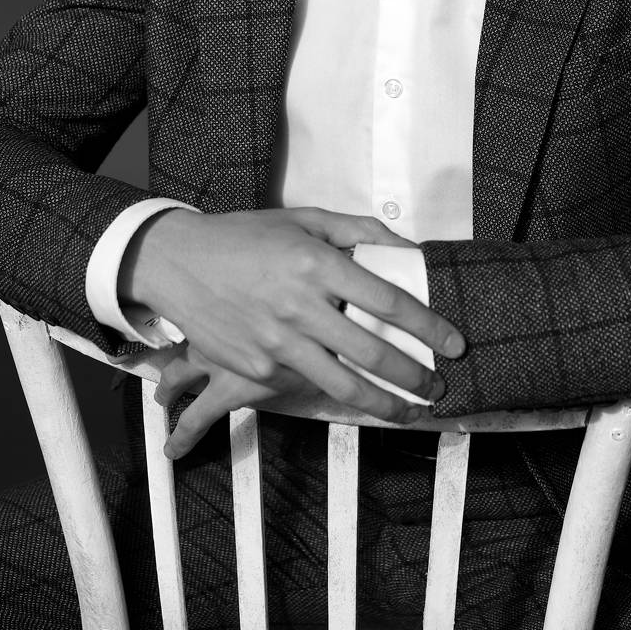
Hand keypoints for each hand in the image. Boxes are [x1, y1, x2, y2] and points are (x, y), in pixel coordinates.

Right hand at [122, 206, 464, 448]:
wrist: (176, 263)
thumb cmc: (243, 237)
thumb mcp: (302, 218)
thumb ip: (358, 229)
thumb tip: (405, 247)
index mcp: (316, 262)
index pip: (387, 301)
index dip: (427, 326)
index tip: (453, 343)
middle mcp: (299, 305)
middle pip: (372, 353)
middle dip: (415, 376)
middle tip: (438, 386)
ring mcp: (276, 342)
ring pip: (343, 385)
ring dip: (385, 403)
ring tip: (410, 411)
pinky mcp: (255, 368)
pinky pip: (304, 384)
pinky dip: (333, 393)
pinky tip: (354, 394)